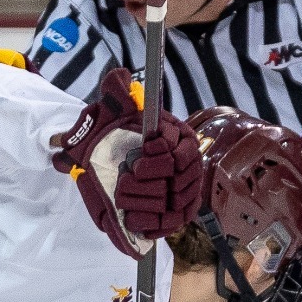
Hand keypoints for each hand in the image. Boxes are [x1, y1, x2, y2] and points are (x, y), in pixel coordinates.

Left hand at [52, 68, 206, 256]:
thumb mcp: (114, 112)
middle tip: (125, 182)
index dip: (159, 163)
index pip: (183, 154)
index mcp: (180, 136)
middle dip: (147, 186)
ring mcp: (187, 189)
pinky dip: (154, 225)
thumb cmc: (116, 136)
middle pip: (179, 182)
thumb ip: (117, 93)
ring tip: (124, 201)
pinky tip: (135, 221)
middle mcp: (189, 163)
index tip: (136, 165)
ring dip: (146, 204)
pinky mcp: (179, 211)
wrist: (112, 160)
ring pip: (175, 204)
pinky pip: (174, 222)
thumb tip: (118, 77)